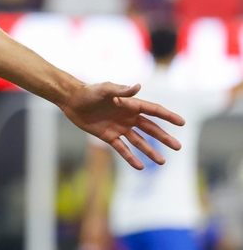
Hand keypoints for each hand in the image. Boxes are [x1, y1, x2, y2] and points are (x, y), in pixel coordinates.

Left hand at [59, 82, 183, 169]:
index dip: (167, 116)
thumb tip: (138, 86)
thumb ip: (120, 90)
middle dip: (164, 138)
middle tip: (178, 147)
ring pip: (139, 141)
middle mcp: (127, 117)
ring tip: (162, 162)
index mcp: (129, 104)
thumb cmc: (88, 92)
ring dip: (150, 151)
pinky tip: (140, 167)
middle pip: (150, 128)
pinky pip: (122, 149)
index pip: (153, 110)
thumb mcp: (104, 90)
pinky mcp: (108, 136)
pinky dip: (131, 157)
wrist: (71, 100)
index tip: (182, 122)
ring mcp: (119, 127)